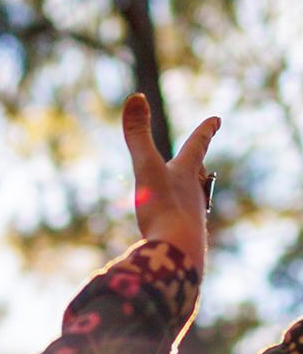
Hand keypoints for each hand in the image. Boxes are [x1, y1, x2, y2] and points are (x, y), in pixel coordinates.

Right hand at [122, 93, 219, 275]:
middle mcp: (193, 194)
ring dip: (187, 193)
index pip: (197, 145)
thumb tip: (135, 97)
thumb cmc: (163, 209)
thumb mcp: (146, 169)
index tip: (217, 119)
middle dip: (195, 163)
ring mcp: (192, 217)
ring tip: (184, 194)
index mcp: (185, 174)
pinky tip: (172, 231)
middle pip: (196, 173)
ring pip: (191, 199)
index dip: (206, 130)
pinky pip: (182, 224)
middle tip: (199, 156)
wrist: (177, 255)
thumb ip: (138, 135)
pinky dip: (176, 220)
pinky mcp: (185, 239)